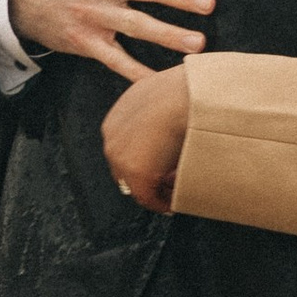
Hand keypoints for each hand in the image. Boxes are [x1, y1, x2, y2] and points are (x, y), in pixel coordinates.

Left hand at [102, 64, 191, 209]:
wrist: (184, 96)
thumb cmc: (182, 92)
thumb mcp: (162, 94)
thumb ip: (158, 106)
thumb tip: (172, 106)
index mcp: (115, 120)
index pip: (125, 150)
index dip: (146, 161)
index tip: (160, 170)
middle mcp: (112, 140)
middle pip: (126, 170)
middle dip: (149, 179)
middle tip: (169, 186)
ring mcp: (122, 158)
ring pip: (137, 185)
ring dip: (157, 191)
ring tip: (176, 194)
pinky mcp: (137, 174)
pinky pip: (149, 198)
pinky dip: (163, 204)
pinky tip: (175, 205)